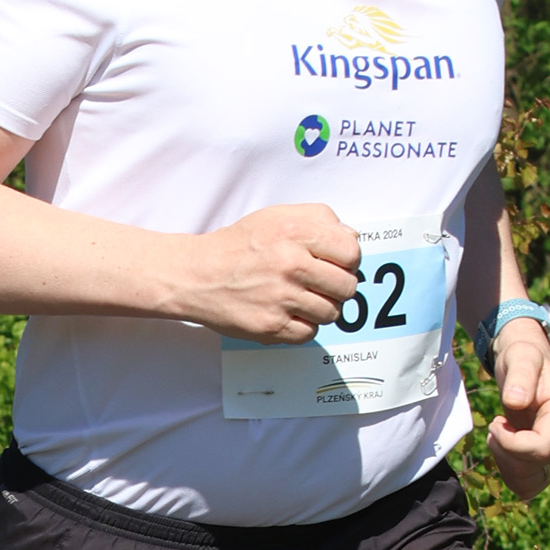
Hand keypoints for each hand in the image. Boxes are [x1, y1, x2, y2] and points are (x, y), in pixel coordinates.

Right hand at [177, 203, 360, 340]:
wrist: (198, 275)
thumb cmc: (240, 245)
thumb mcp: (279, 216)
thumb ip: (320, 219)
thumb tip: (352, 238)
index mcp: (297, 232)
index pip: (352, 253)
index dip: (348, 261)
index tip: (336, 264)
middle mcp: (291, 264)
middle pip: (347, 287)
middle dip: (338, 287)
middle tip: (321, 285)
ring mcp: (281, 297)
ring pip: (331, 313)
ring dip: (321, 308)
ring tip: (301, 298)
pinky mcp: (271, 325)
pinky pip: (309, 334)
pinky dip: (302, 326)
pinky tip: (287, 313)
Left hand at [486, 326, 549, 500]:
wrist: (526, 367)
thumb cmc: (522, 359)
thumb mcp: (520, 358)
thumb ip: (520, 376)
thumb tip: (516, 401)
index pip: (541, 448)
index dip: (510, 443)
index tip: (494, 422)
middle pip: (533, 467)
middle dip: (504, 452)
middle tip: (495, 426)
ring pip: (529, 483)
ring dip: (504, 464)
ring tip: (500, 436)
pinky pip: (528, 487)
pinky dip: (509, 473)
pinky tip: (504, 449)